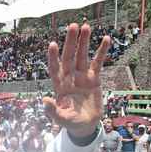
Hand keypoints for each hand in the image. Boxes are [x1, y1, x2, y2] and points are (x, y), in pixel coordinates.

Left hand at [43, 23, 110, 137]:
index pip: (54, 68)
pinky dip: (101, 51)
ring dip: (84, 42)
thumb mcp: (60, 118)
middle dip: (70, 42)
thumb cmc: (70, 122)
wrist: (85, 125)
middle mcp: (69, 77)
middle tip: (73, 26)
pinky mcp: (93, 78)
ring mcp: (81, 76)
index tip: (52, 45)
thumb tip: (44, 101)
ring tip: (86, 26)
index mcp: (59, 85)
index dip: (53, 57)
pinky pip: (97, 62)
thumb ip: (52, 111)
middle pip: (69, 56)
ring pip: (82, 55)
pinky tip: (105, 39)